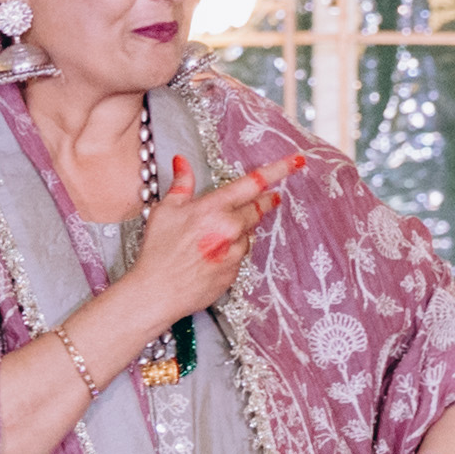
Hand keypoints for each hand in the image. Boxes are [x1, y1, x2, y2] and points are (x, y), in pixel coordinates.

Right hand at [116, 153, 302, 327]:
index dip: (278, 170)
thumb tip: (182, 161)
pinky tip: (212, 254)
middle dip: (264, 202)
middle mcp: (229, 229)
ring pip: (248, 234)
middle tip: (270, 198)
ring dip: (241, 229)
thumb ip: (181, 184)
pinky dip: (232, 250)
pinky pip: (240, 255)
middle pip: (258, 209)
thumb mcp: (164, 210)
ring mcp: (234, 252)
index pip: (253, 183)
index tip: (297, 162)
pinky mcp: (235, 272)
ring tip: (216, 235)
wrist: (157, 292)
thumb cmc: (156, 251)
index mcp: (213, 208)